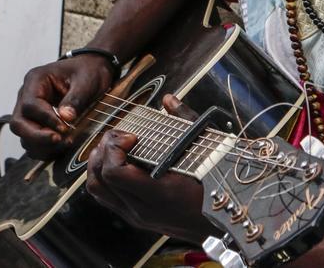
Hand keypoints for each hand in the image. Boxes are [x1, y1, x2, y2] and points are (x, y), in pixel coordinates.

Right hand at [9, 55, 114, 159]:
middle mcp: (27, 96)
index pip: (30, 105)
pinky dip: (44, 149)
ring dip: (42, 145)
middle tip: (61, 140)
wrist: (92, 70)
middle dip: (38, 137)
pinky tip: (62, 146)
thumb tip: (65, 118)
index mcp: (35, 80)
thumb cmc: (88, 71)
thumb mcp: (86, 81)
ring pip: (23, 136)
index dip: (46, 119)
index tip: (65, 128)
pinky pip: (32, 141)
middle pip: (19, 123)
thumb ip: (76, 98)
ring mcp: (30, 111)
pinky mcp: (37, 123)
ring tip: (65, 143)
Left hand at [84, 95, 214, 241]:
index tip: (132, 136)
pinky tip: (121, 162)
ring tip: (116, 147)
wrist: (226, 223)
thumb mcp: (207, 150)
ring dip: (99, 164)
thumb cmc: (220, 186)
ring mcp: (138, 217)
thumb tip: (169, 100)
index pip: (115, 173)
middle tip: (121, 136)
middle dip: (104, 150)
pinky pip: (107, 197)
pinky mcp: (137, 218)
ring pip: (98, 190)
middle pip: (99, 180)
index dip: (115, 148)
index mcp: (160, 194)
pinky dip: (105, 176)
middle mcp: (143, 210)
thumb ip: (185, 122)